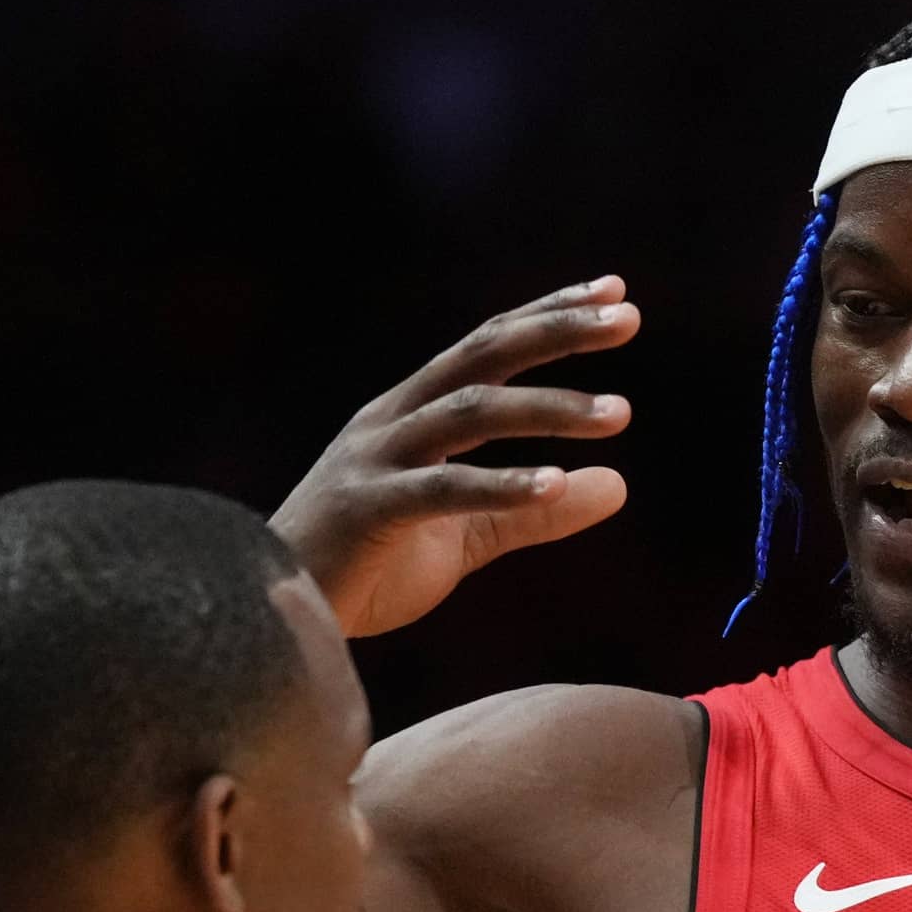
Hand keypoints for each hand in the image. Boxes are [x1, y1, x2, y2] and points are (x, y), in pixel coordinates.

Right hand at [275, 282, 639, 639]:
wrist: (283, 617)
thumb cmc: (368, 566)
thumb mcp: (466, 535)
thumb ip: (535, 511)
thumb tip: (619, 487)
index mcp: (413, 413)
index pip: (488, 347)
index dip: (548, 315)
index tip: (613, 293)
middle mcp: (394, 419)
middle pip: (482, 357)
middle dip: (556, 333)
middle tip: (628, 319)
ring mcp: (376, 459)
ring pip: (470, 412)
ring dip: (548, 408)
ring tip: (619, 414)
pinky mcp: (368, 510)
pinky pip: (442, 489)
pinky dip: (501, 484)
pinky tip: (557, 483)